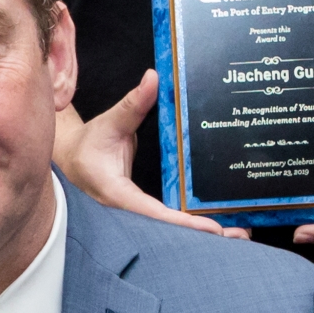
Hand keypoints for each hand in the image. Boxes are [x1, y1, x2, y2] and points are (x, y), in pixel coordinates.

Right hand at [57, 72, 244, 238]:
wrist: (73, 160)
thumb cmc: (89, 145)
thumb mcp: (109, 123)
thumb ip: (133, 104)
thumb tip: (152, 78)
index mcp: (117, 195)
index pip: (153, 213)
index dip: (183, 222)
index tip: (211, 227)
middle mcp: (128, 212)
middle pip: (169, 231)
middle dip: (204, 234)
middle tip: (240, 233)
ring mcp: (138, 214)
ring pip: (172, 230)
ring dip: (204, 232)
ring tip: (239, 232)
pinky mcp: (146, 210)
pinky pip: (171, 220)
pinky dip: (194, 222)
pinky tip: (220, 222)